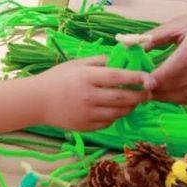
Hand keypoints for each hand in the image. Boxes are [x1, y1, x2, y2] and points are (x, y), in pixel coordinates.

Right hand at [34, 56, 154, 130]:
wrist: (36, 102)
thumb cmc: (58, 78)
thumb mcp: (77, 64)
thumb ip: (100, 61)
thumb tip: (121, 59)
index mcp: (87, 77)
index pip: (117, 77)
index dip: (136, 78)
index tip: (149, 78)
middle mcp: (88, 96)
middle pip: (122, 98)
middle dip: (140, 96)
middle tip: (149, 93)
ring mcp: (87, 114)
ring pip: (118, 113)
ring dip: (131, 107)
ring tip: (136, 101)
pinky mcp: (85, 127)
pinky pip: (108, 122)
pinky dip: (117, 116)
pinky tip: (118, 109)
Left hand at [148, 4, 186, 103]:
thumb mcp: (181, 22)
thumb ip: (156, 35)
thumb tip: (133, 47)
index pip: (180, 63)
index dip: (162, 76)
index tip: (145, 83)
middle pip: (185, 81)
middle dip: (162, 90)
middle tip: (145, 92)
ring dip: (171, 98)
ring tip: (156, 94)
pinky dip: (184, 99)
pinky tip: (173, 95)